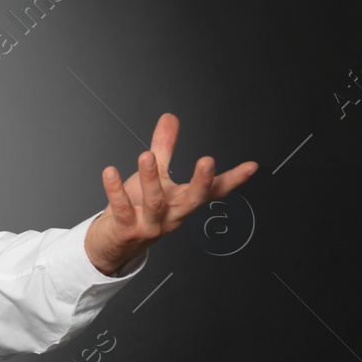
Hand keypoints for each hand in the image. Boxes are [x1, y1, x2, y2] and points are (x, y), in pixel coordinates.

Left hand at [86, 113, 257, 274]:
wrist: (115, 244)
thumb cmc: (137, 208)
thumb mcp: (155, 176)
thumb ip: (164, 147)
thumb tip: (171, 118)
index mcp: (182, 201)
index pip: (213, 191)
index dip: (233, 179)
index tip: (251, 166)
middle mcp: (172, 215)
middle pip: (193, 200)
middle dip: (201, 182)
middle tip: (208, 161)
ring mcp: (150, 225)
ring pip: (155, 203)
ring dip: (151, 179)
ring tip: (146, 156)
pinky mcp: (127, 229)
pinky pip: (122, 209)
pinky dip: (116, 190)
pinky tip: (110, 173)